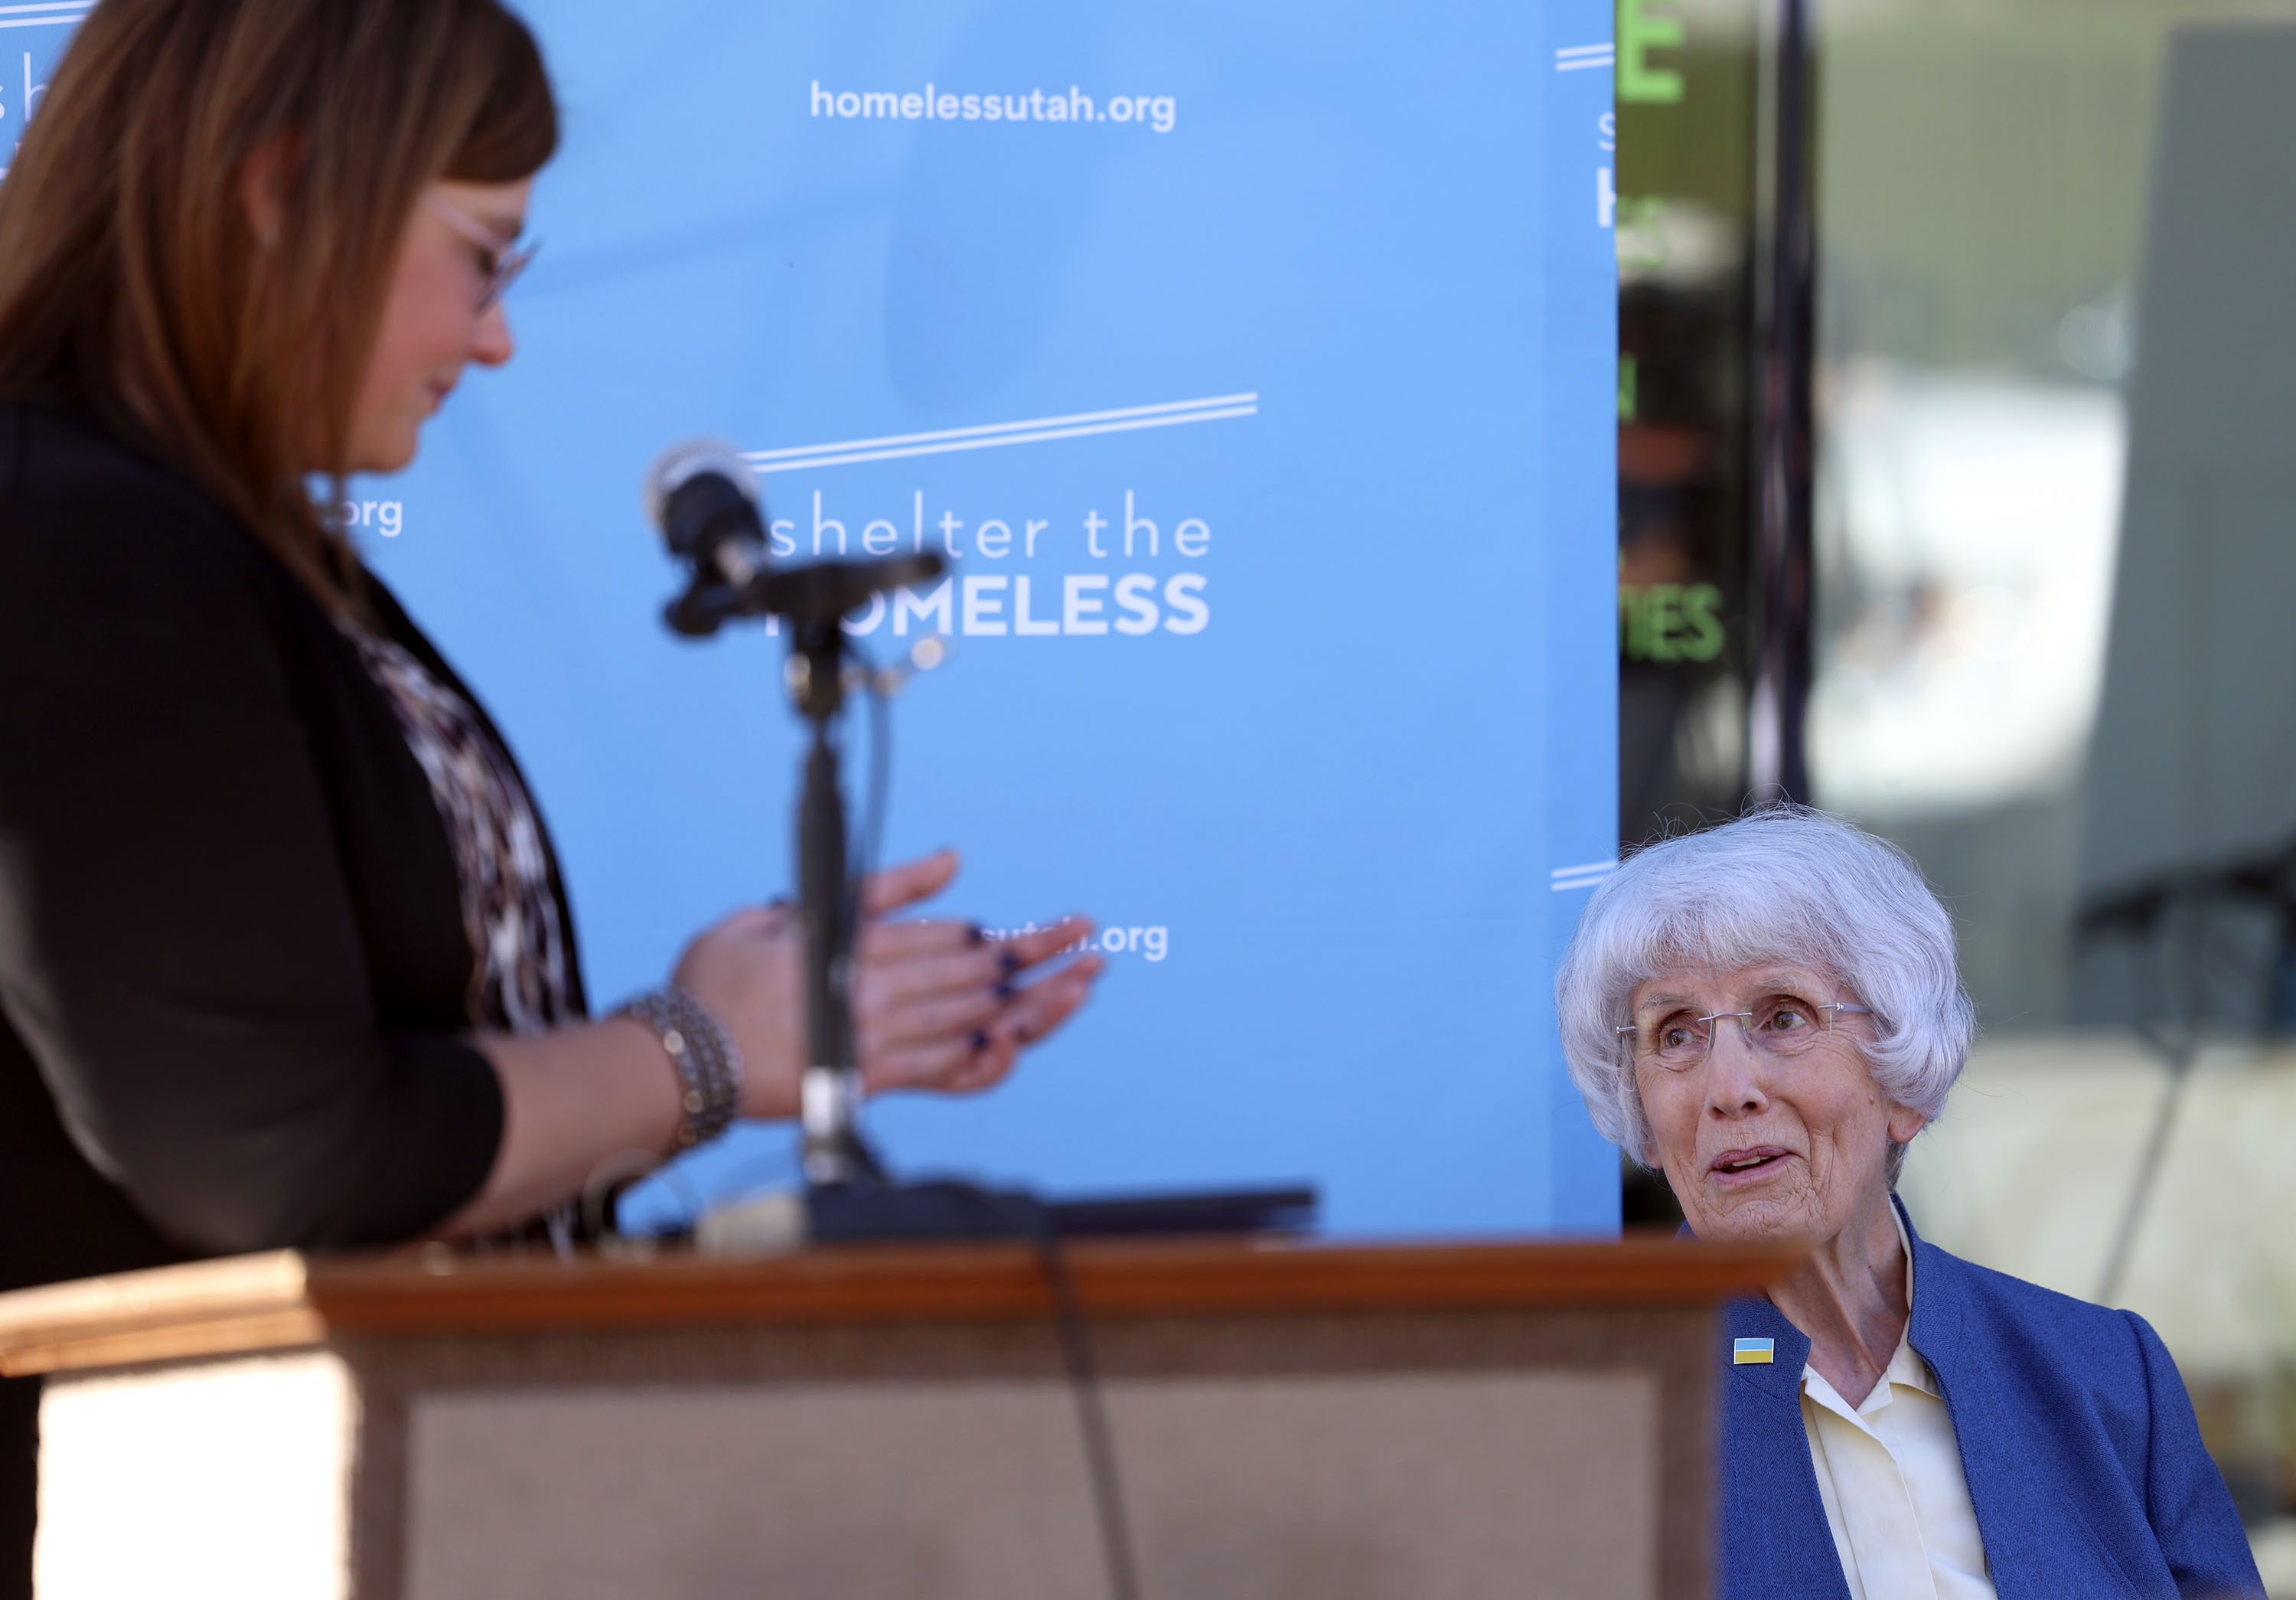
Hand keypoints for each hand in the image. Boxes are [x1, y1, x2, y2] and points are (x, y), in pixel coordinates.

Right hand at [667, 850, 1103, 1119]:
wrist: (678, 1058)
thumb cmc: (717, 983)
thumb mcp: (786, 911)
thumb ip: (874, 887)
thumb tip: (951, 859)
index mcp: (855, 942)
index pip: (951, 936)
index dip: (1008, 935)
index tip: (1054, 929)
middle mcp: (873, 987)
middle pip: (976, 971)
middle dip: (1042, 956)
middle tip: (1093, 945)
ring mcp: (873, 1036)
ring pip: (972, 1015)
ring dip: (1036, 1000)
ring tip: (1083, 985)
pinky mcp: (865, 1080)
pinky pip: (941, 1072)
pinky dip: (986, 1061)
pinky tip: (1021, 1045)